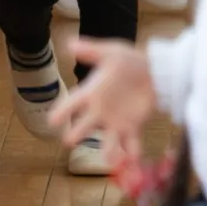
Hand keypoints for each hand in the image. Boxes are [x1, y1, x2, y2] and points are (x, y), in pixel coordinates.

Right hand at [49, 38, 155, 161]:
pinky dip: (132, 154)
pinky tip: (133, 163)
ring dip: (108, 152)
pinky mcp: (132, 127)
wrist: (155, 70)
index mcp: (92, 93)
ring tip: (110, 160)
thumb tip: (68, 43)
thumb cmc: (129, 61)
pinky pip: (131, 144)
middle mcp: (100, 112)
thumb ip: (91, 50)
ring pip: (108, 142)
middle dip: (77, 133)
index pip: (72, 103)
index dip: (62, 111)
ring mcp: (115, 122)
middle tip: (69, 140)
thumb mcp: (111, 52)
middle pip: (85, 126)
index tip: (51, 120)